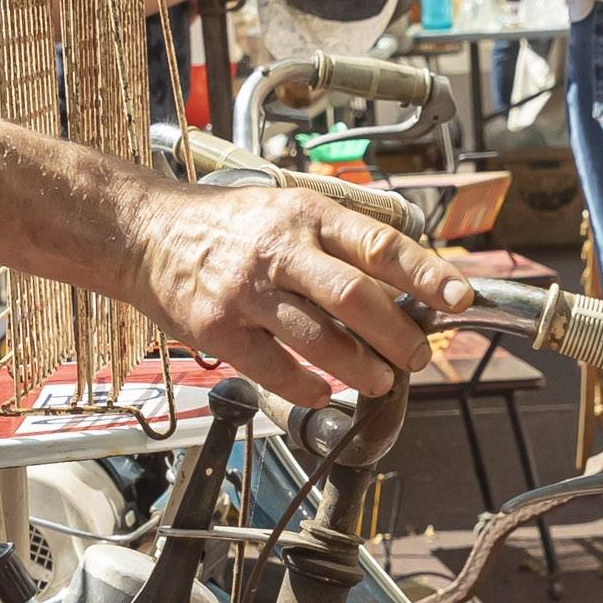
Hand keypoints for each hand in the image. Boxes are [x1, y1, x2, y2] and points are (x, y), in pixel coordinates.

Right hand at [122, 179, 466, 406]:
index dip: (427, 275)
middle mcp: (280, 250)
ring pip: (321, 340)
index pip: (381, 245)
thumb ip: (337, 241)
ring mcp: (248, 292)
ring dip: (361, 369)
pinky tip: (324, 394)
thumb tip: (399, 283)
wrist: (144, 232)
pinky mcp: (219, 329)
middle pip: (357, 298)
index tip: (459, 299)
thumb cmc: (226, 225)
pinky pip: (276, 370)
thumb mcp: (287, 209)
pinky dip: (308, 388)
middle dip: (399, 335)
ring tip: (380, 381)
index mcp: (307, 215)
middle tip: (420, 356)